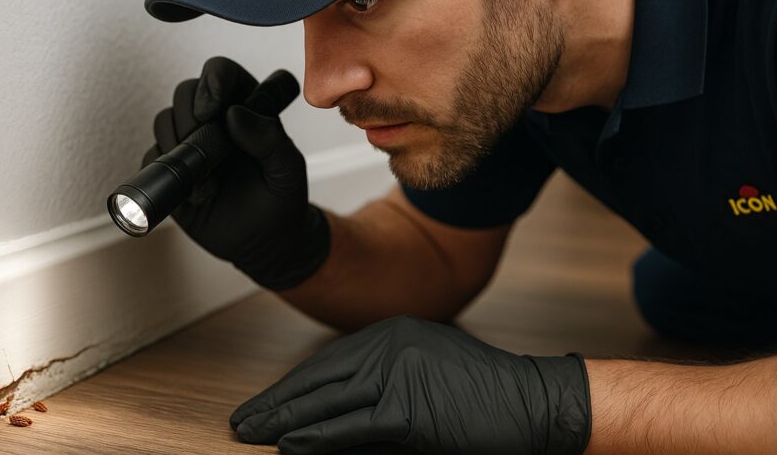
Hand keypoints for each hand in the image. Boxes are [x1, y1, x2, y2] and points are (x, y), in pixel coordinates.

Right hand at [143, 56, 329, 289]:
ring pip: (165, 119)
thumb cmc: (282, 201)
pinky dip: (168, 172)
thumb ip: (270, 138)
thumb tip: (234, 113)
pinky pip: (153, 156)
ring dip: (180, 146)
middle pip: (186, 91)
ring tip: (209, 179)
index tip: (213, 110)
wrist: (263, 244)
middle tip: (208, 146)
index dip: (213, 82)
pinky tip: (197, 194)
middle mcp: (215, 119)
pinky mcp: (171, 169)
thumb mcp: (287, 170)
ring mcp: (190, 143)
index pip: (222, 72)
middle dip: (191, 116)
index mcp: (247, 107)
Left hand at [229, 315, 591, 453]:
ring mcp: (398, 374)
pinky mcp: (408, 410)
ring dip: (284, 421)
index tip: (268, 401)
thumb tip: (333, 411)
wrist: (533, 403)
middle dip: (277, 401)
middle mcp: (390, 345)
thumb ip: (383, 382)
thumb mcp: (428, 370)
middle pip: (319, 377)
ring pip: (326, 402)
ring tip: (252, 434)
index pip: (329, 361)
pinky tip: (289, 445)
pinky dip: (316, 439)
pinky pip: (350, 427)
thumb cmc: (486, 393)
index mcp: (393, 332)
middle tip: (243, 419)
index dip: (294, 385)